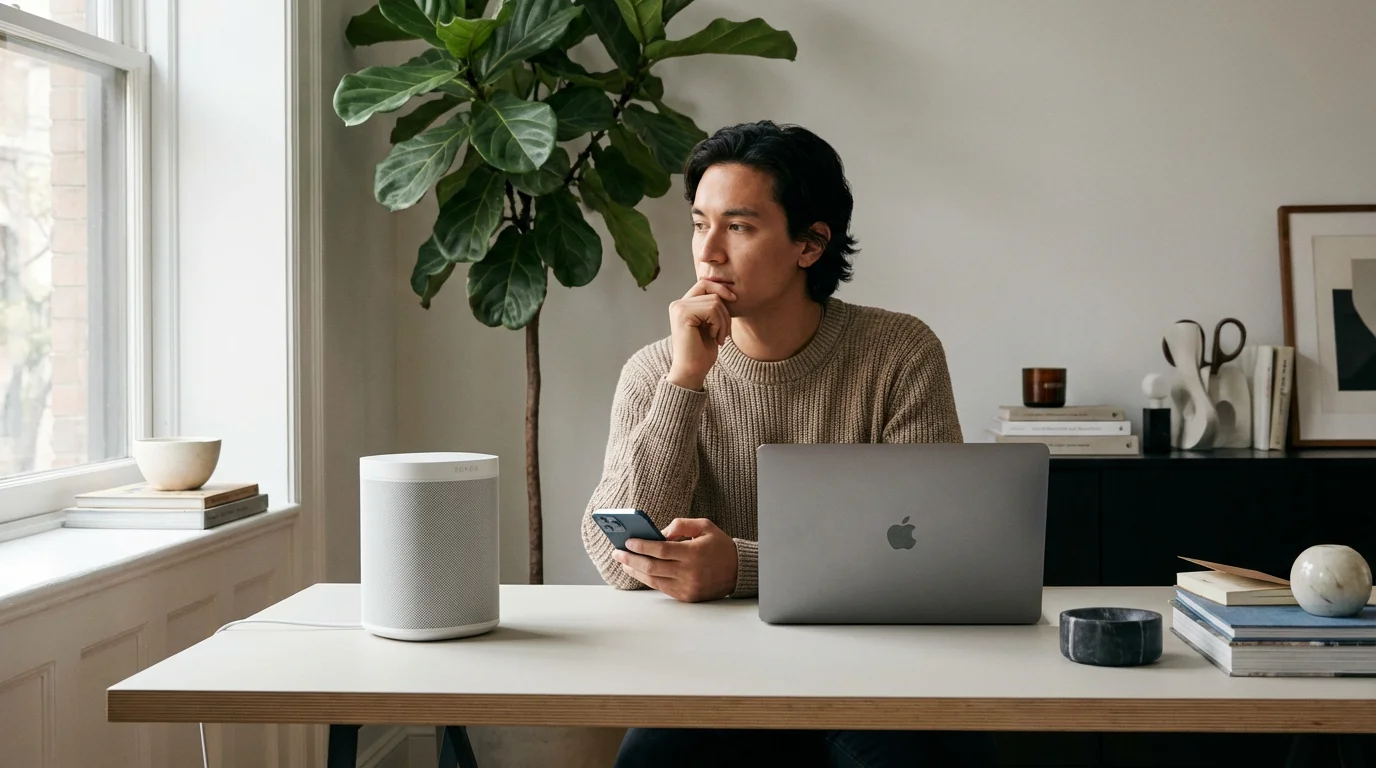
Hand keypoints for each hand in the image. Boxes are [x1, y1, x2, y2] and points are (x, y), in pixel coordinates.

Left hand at [612, 518, 738, 601]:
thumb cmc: (720, 546)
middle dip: (631, 559)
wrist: (739, 571)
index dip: (641, 546)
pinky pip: (662, 588)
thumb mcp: (705, 526)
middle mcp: (689, 572)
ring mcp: (687, 587)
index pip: (660, 550)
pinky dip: (647, 579)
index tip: (627, 541)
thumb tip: (659, 533)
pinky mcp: (686, 596)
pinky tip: (638, 572)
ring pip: (653, 580)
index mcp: (693, 553)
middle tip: (617, 552)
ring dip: (635, 571)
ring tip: (623, 562)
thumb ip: (681, 525)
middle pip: (652, 566)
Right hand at [666, 279, 735, 390]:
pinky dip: (719, 325)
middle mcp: (677, 304)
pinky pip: (712, 310)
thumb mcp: (710, 324)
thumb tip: (727, 289)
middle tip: (724, 332)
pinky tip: (714, 338)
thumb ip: (713, 307)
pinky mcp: (683, 314)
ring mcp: (678, 308)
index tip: (734, 300)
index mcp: (682, 305)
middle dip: (725, 312)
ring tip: (719, 337)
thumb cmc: (702, 352)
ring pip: (714, 301)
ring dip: (723, 321)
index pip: (704, 284)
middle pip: (712, 292)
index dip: (720, 289)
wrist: (692, 371)